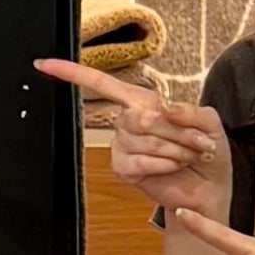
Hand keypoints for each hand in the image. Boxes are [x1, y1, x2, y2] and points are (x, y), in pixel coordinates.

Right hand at [34, 55, 231, 222]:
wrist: (208, 189)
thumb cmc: (207, 152)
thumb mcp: (209, 123)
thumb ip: (190, 110)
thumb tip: (162, 107)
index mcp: (143, 102)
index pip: (102, 83)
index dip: (73, 73)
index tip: (45, 64)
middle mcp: (128, 121)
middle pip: (138, 116)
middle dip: (175, 131)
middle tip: (196, 142)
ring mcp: (122, 145)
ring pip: (141, 140)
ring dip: (173, 150)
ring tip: (187, 156)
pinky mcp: (123, 168)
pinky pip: (138, 161)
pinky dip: (162, 165)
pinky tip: (171, 167)